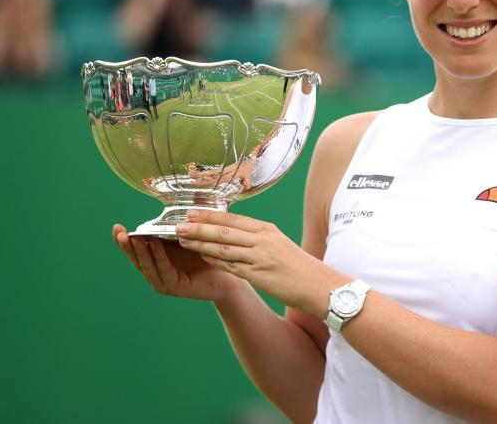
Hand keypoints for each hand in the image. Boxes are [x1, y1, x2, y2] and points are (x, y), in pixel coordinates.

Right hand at [112, 224, 240, 300]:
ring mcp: (163, 281)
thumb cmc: (206, 257)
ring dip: (139, 250)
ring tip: (132, 237)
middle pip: (137, 258)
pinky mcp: (173, 286)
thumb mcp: (187, 239)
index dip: (125, 240)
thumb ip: (175, 229)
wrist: (226, 276)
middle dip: (126, 245)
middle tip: (119, 231)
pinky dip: (157, 256)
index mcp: (156, 260)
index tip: (117, 227)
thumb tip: (170, 206)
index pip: (136, 250)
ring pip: (147, 265)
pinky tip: (153, 244)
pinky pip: (163, 269)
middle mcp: (156, 272)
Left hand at [174, 210, 340, 315]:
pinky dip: (213, 259)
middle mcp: (262, 240)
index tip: (192, 211)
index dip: (210, 215)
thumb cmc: (300, 267)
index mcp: (267, 230)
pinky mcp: (258, 275)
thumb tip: (237, 236)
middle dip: (199, 226)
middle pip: (224, 230)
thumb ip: (258, 239)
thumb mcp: (280, 245)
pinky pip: (230, 265)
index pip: (233, 218)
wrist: (318, 285)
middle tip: (178, 223)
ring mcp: (259, 257)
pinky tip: (200, 254)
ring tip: (182, 238)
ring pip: (223, 247)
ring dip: (200, 242)